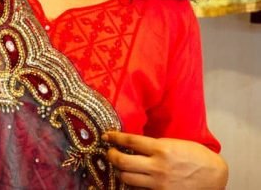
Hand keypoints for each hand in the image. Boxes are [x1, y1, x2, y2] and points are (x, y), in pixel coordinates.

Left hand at [104, 131, 227, 188]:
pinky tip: (131, 179)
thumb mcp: (172, 143)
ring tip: (119, 166)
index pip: (129, 141)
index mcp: (160, 148)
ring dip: (120, 171)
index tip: (106, 135)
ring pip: (127, 179)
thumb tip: (131, 143)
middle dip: (112, 156)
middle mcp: (157, 167)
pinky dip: (132, 186)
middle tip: (110, 152)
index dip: (115, 137)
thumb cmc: (194, 155)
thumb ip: (153, 145)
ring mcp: (159, 184)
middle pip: (122, 162)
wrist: (214, 175)